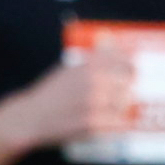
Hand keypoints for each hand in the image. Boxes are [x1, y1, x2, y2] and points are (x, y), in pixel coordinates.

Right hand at [0, 55, 129, 153]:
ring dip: (121, 107)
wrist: (33, 117)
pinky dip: (118, 124)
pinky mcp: (94, 125)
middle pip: (128, 84)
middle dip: (125, 90)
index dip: (130, 69)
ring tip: (108, 110)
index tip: (131, 74)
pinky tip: (109, 123)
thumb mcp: (70, 69)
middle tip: (119, 96)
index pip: (124, 62)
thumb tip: (110, 39)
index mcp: (88, 66)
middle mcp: (94, 82)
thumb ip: (93, 57)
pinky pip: (120, 124)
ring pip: (125, 105)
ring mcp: (95, 104)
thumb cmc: (52, 93)